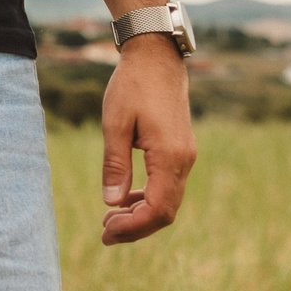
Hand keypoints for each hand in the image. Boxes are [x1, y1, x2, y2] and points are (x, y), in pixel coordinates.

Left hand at [100, 36, 194, 244]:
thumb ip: (115, 164)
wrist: (156, 58)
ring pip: (168, 200)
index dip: (133, 227)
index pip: (157, 209)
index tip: (106, 232)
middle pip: (165, 211)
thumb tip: (111, 202)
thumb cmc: (132, 86)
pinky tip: (126, 198)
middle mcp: (183, 161)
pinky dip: (148, 197)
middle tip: (105, 233)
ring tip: (110, 219)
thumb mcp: (115, 123)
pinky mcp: (180, 150)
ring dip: (141, 214)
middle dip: (136, 227)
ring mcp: (185, 156)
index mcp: (169, 157)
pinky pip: (168, 185)